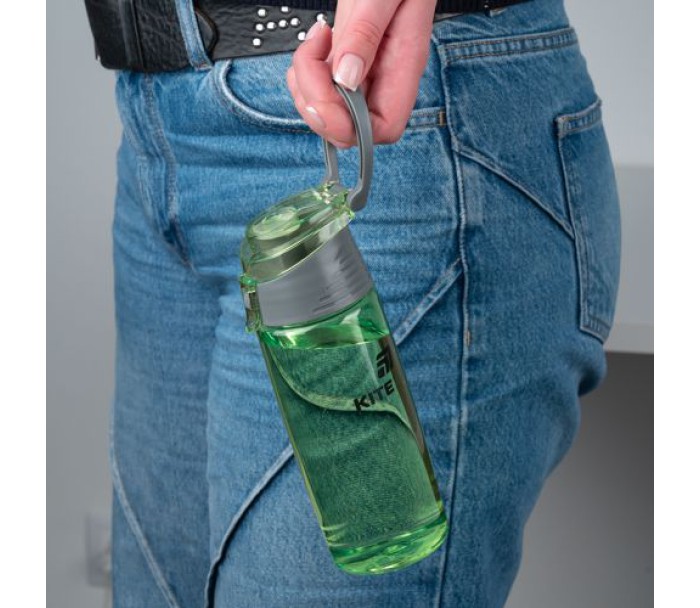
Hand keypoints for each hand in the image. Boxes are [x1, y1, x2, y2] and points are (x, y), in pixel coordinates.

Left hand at [286, 0, 436, 148]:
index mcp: (403, 68)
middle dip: (319, 103)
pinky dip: (305, 75)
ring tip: (314, 43)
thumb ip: (365, 34)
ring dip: (307, 87)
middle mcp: (384, 79)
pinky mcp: (348, 62)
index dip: (350, 124)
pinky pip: (321, 90)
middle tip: (314, 58)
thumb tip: (346, 79)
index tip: (331, 88)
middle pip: (349, 128)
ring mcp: (365, 73)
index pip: (382, 128)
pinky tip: (313, 44)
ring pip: (330, 112)